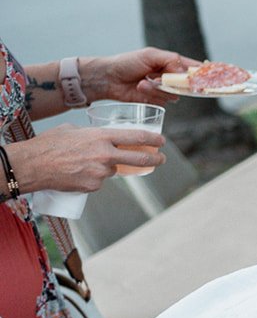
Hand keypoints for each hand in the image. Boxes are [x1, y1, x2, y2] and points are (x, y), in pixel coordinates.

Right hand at [7, 125, 163, 193]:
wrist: (32, 165)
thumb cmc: (50, 144)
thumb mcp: (73, 130)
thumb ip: (92, 135)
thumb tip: (102, 140)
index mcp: (101, 137)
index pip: (135, 136)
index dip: (152, 139)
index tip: (162, 141)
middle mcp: (105, 154)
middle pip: (139, 158)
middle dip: (155, 159)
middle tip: (161, 159)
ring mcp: (101, 172)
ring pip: (113, 170)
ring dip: (105, 167)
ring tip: (82, 162)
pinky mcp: (94, 186)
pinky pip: (100, 181)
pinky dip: (93, 178)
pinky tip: (76, 173)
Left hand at [83, 48, 200, 105]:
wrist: (108, 78)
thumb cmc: (127, 62)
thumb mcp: (150, 55)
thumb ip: (171, 60)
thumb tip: (186, 71)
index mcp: (172, 62)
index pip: (194, 68)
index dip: (205, 72)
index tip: (216, 76)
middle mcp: (171, 77)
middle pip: (188, 85)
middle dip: (174, 82)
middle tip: (159, 78)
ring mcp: (165, 89)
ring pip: (175, 95)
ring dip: (158, 89)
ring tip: (143, 82)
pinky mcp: (157, 100)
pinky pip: (164, 102)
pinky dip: (153, 96)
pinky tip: (140, 89)